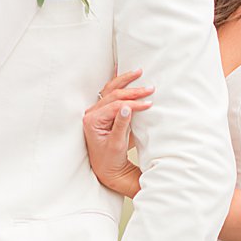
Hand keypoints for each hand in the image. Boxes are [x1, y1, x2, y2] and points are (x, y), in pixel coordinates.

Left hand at [83, 69, 152, 197]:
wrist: (107, 168)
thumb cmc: (110, 159)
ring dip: (125, 81)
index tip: (149, 103)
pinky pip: (110, 94)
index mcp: (92, 121)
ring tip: (138, 72)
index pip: (115, 106)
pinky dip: (119, 84)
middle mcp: (92, 113)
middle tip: (149, 88)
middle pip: (112, 95)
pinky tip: (126, 75)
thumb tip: (128, 107)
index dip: (133, 103)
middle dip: (132, 91)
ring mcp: (96, 111)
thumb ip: (121, 125)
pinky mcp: (103, 112)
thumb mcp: (117, 144)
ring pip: (110, 90)